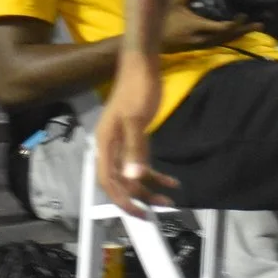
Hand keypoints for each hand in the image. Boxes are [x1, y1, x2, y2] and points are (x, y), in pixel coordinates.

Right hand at [95, 57, 175, 218]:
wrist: (143, 64)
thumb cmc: (137, 89)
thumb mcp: (137, 120)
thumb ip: (135, 150)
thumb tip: (134, 178)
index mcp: (106, 143)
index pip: (108, 181)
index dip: (122, 200)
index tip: (140, 213)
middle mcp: (111, 146)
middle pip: (120, 181)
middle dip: (138, 197)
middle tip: (159, 209)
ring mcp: (122, 143)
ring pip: (132, 174)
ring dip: (149, 187)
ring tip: (169, 198)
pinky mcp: (135, 138)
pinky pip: (141, 162)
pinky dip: (155, 173)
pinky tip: (172, 180)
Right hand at [159, 0, 256, 52]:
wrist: (152, 41)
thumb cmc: (162, 19)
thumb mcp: (175, 1)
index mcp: (197, 27)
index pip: (221, 28)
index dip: (235, 23)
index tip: (244, 14)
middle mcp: (203, 39)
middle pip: (228, 36)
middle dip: (244, 30)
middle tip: (260, 24)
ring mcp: (202, 44)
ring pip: (225, 41)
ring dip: (240, 34)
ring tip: (254, 28)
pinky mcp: (201, 46)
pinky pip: (220, 42)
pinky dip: (230, 37)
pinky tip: (237, 32)